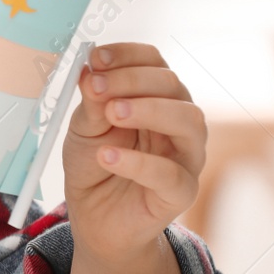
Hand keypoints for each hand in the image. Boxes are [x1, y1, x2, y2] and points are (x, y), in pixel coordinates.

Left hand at [60, 42, 205, 260]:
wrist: (94, 218)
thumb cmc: (94, 165)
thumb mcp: (83, 128)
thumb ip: (91, 102)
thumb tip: (90, 70)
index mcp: (156, 97)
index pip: (154, 62)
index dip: (127, 55)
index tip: (95, 58)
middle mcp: (179, 120)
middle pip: (172, 85)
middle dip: (131, 81)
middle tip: (96, 88)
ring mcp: (186, 155)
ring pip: (189, 121)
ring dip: (149, 110)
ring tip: (111, 114)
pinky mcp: (181, 192)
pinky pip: (172, 174)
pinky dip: (139, 163)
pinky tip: (108, 156)